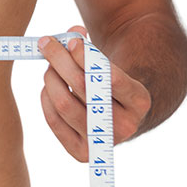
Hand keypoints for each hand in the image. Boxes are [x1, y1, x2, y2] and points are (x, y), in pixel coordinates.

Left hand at [38, 25, 152, 160]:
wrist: (116, 117)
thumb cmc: (108, 83)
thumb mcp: (108, 65)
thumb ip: (90, 48)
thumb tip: (71, 34)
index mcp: (140, 101)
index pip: (113, 78)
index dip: (87, 57)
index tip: (72, 40)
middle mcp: (127, 126)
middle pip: (83, 87)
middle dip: (60, 60)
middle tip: (46, 42)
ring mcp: (102, 141)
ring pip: (64, 103)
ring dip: (50, 77)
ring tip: (50, 66)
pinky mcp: (80, 152)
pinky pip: (53, 119)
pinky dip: (46, 97)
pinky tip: (50, 86)